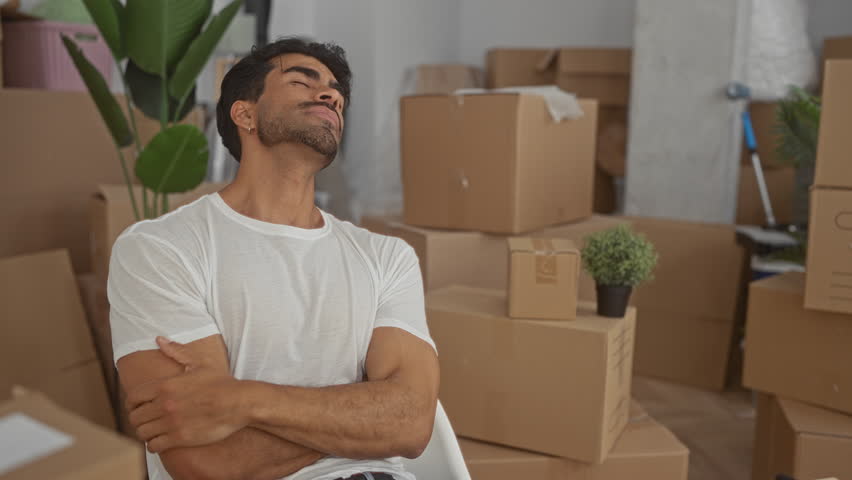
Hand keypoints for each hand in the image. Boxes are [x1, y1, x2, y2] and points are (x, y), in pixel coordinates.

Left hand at [126, 337, 248, 452]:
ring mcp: (171, 422)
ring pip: (142, 433)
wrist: (239, 402)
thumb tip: (159, 339)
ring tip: (153, 431)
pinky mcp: (180, 438)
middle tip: (147, 421)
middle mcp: (164, 404)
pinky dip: (154, 445)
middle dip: (138, 420)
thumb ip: (176, 351)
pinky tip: (161, 441)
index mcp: (165, 385)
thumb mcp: (199, 363)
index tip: (138, 407)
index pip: (132, 398)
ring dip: (145, 433)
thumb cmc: (221, 382)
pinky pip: (154, 446)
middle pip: (134, 417)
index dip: (131, 404)